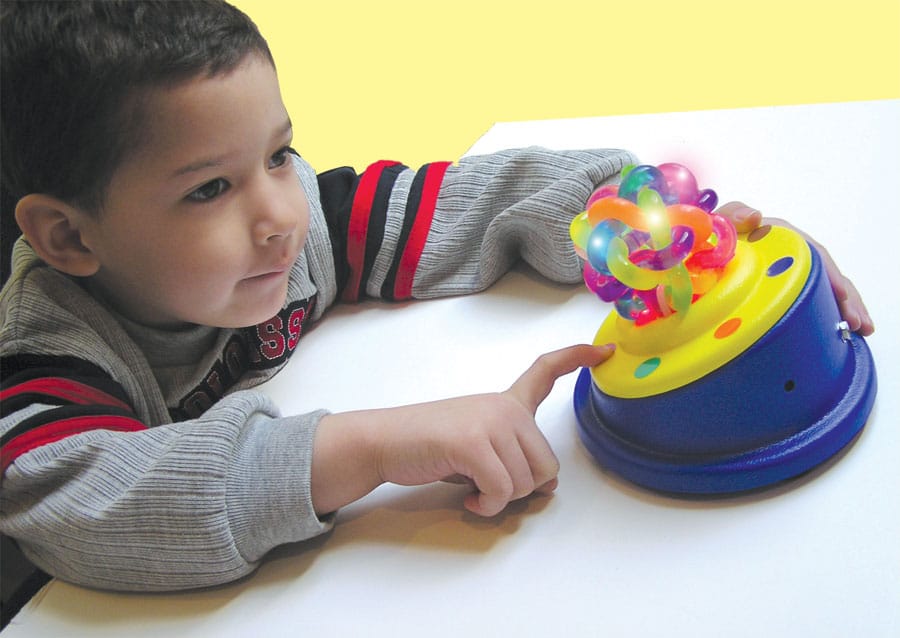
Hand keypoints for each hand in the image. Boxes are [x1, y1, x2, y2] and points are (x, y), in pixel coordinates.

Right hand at [312, 344, 614, 516]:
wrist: (383, 441)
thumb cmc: (429, 446)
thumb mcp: (479, 448)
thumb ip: (514, 457)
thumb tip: (550, 486)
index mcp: (504, 402)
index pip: (545, 371)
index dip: (577, 358)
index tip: (602, 351)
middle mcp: (503, 407)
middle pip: (548, 464)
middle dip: (524, 489)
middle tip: (492, 487)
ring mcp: (490, 421)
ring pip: (527, 482)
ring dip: (502, 499)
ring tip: (475, 488)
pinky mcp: (473, 443)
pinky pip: (502, 491)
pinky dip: (488, 505)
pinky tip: (470, 499)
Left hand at [715, 201, 873, 335]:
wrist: (697, 245)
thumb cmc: (712, 232)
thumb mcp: (720, 221)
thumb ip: (733, 216)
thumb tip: (756, 216)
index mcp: (777, 236)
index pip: (811, 254)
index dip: (828, 275)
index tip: (841, 294)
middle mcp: (789, 250)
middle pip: (825, 273)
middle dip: (845, 297)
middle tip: (858, 322)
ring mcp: (787, 268)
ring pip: (822, 287)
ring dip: (844, 306)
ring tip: (860, 329)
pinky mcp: (781, 285)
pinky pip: (809, 297)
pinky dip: (827, 311)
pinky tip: (844, 329)